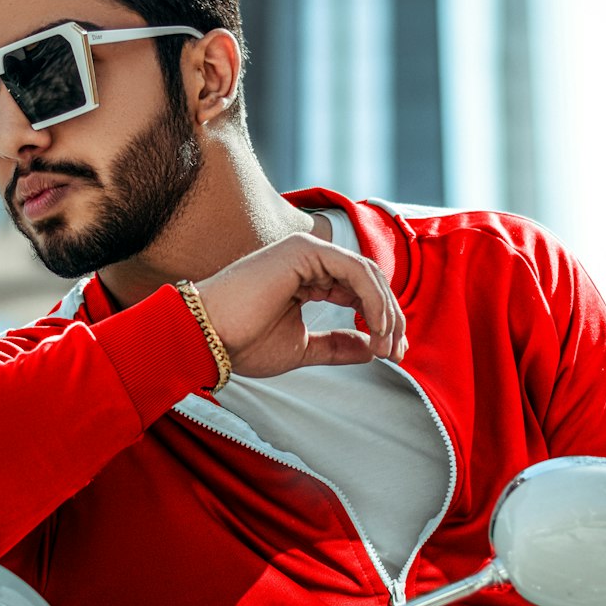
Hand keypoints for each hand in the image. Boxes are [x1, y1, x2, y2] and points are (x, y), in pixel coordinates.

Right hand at [195, 232, 406, 378]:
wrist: (207, 338)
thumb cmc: (242, 342)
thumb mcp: (303, 347)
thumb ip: (337, 345)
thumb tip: (371, 348)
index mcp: (309, 278)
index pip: (360, 292)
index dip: (383, 322)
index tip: (392, 354)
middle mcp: (311, 260)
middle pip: (370, 282)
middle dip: (391, 318)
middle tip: (397, 352)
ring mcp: (307, 251)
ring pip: (368, 274)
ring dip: (385, 311)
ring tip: (386, 343)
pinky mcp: (305, 251)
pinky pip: (355, 270)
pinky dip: (372, 299)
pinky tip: (375, 325)